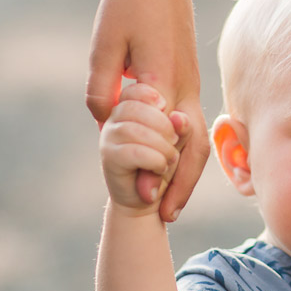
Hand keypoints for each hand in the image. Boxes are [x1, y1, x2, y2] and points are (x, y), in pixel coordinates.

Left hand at [87, 0, 208, 221]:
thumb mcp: (104, 46)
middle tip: (165, 215)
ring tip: (169, 196)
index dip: (153, 175)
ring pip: (197, 139)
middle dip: (180, 185)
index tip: (141, 201)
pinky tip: (169, 162)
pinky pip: (192, 123)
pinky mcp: (187, 75)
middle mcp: (185, 87)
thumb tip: (104, 126)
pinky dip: (185, 150)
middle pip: (193, 150)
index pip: (163, 143)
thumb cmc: (126, 3)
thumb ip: (102, 88)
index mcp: (164, 83)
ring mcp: (191, 81)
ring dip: (185, 171)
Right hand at [99, 82, 185, 213]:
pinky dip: (154, 160)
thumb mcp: (178, 142)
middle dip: (164, 127)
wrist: (144, 199)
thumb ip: (182, 129)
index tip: (166, 108)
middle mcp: (114, 118)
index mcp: (130, 106)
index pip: (137, 90)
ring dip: (162, 147)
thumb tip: (179, 119)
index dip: (152, 98)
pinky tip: (159, 167)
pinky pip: (134, 151)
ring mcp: (109, 136)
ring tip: (168, 159)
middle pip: (137, 108)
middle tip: (173, 143)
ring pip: (135, 130)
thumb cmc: (162, 164)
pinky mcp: (109, 157)